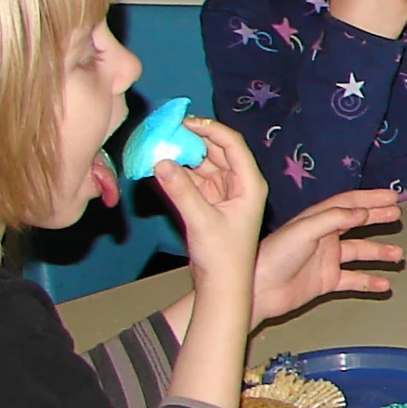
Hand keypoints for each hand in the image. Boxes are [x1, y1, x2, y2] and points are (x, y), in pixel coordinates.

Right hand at [151, 119, 266, 295]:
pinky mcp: (210, 202)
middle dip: (192, 139)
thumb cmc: (222, 256)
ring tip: (157, 144)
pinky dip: (177, 172)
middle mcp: (239, 184)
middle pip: (216, 150)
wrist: (222, 285)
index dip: (210, 129)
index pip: (232, 145)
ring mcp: (224, 192)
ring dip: (182, 155)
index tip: (184, 122)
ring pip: (202, 163)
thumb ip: (180, 190)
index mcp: (249, 184)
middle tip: (164, 130)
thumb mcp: (201, 220)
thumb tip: (160, 161)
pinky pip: (193, 178)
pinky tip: (158, 165)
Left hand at [250, 189, 403, 325]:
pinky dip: (369, 282)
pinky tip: (383, 285)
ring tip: (397, 254)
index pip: (348, 203)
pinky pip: (353, 279)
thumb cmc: (274, 256)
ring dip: (379, 252)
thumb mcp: (303, 231)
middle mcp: (324, 237)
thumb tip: (363, 213)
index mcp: (317, 220)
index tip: (392, 196)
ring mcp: (326, 260)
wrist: (258, 291)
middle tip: (397, 215)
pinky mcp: (326, 281)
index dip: (371, 198)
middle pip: (357, 224)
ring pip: (359, 252)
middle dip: (378, 218)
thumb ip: (334, 219)